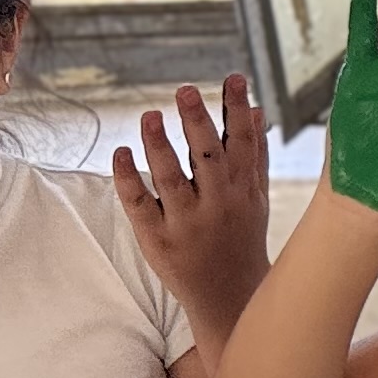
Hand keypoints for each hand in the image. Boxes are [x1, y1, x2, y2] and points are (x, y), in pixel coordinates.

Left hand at [113, 77, 269, 331]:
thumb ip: (255, 154)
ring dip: (159, 146)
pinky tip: (121, 152)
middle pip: (207, 159)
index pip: (243, 144)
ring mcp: (186, 223)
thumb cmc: (242, 239)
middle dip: (198, 123)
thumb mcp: (256, 198)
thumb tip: (256, 109)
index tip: (234, 78)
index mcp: (243, 191)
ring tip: (150, 115)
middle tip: (185, 90)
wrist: (229, 298)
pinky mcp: (157, 239)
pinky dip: (128, 178)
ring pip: (171, 180)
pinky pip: (140, 205)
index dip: (238, 110)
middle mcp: (217, 205)